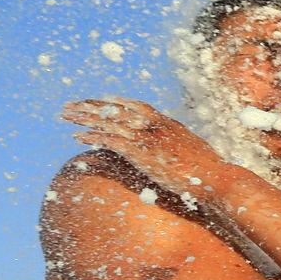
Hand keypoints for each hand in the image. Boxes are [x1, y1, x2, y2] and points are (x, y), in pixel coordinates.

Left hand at [63, 98, 226, 198]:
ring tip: (65, 115)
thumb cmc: (210, 170)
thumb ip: (180, 144)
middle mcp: (154, 124)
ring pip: (108, 120)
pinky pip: (110, 140)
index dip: (113, 103)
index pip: (134, 105)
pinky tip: (78, 137)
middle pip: (115, 108)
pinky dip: (93, 136)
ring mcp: (146, 137)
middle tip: (71, 105)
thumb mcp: (194, 150)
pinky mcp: (141, 152)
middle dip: (91, 105)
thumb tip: (179, 150)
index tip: (99, 101)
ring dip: (84, 116)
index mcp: (166, 122)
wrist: (216, 178)